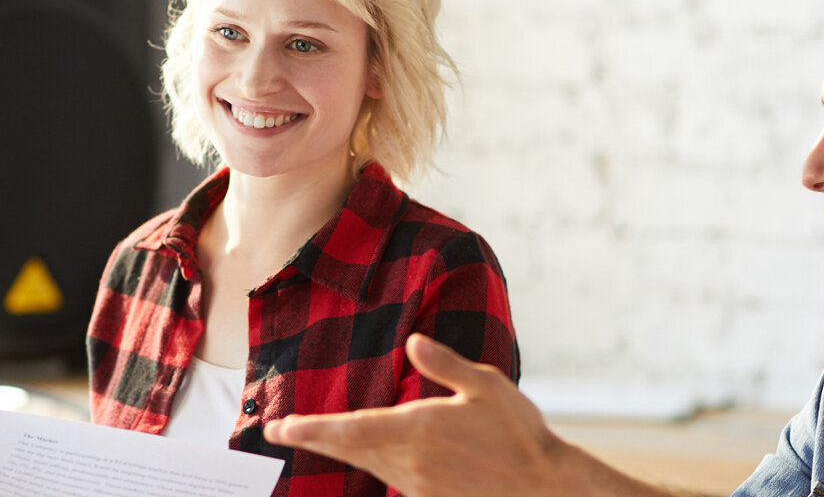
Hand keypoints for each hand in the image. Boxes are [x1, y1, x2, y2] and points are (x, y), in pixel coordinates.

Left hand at [265, 334, 644, 496]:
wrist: (544, 488)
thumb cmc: (520, 434)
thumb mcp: (488, 387)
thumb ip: (446, 364)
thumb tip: (415, 341)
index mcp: (417, 428)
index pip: (350, 429)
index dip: (312, 429)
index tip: (282, 426)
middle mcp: (409, 460)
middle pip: (348, 450)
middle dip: (312, 439)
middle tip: (278, 431)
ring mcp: (417, 483)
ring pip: (367, 465)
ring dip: (339, 451)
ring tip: (315, 437)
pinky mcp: (429, 496)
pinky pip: (390, 479)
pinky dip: (371, 465)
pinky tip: (368, 457)